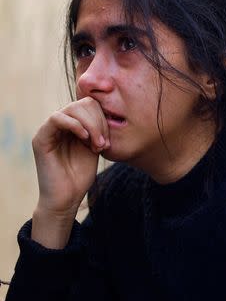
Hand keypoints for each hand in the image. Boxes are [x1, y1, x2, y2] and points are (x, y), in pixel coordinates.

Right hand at [30, 97, 108, 247]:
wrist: (67, 197)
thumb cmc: (81, 173)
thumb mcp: (96, 145)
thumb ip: (98, 128)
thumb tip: (109, 110)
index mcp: (74, 124)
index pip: (91, 104)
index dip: (103, 117)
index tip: (108, 139)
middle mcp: (61, 124)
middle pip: (83, 104)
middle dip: (99, 122)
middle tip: (103, 143)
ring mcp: (49, 130)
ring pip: (72, 108)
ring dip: (91, 125)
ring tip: (96, 144)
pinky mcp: (41, 138)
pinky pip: (56, 119)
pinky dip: (74, 124)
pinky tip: (84, 138)